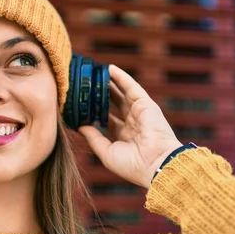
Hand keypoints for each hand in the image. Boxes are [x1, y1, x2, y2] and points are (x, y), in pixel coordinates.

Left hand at [78, 65, 181, 188]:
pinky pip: (131, 87)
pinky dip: (121, 77)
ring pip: (121, 94)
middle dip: (101, 95)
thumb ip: (93, 138)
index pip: (107, 120)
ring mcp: (139, 113)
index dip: (94, 112)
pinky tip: (109, 69)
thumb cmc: (132, 165)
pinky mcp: (145, 104)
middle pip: (113, 105)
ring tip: (94, 73)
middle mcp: (132, 124)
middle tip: (86, 85)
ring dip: (109, 83)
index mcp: (123, 137)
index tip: (81, 105)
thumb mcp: (106, 152)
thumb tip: (79, 126)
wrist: (155, 164)